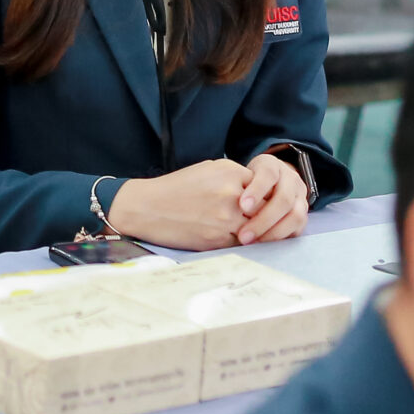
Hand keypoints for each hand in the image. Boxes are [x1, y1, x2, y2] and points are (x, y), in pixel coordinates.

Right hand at [104, 160, 252, 251]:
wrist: (147, 208)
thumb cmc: (177, 188)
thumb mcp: (209, 169)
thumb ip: (236, 177)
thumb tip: (260, 191)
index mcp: (230, 172)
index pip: (265, 186)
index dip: (266, 197)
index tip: (263, 202)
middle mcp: (231, 194)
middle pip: (266, 208)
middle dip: (265, 215)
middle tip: (264, 220)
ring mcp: (226, 218)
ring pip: (257, 229)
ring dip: (256, 232)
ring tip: (249, 231)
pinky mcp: (218, 239)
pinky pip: (242, 244)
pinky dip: (241, 243)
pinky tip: (233, 238)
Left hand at [234, 152, 312, 244]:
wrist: (265, 183)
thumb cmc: (243, 182)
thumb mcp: (237, 176)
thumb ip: (233, 186)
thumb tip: (221, 205)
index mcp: (272, 166)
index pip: (268, 175)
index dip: (256, 191)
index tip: (242, 206)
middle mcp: (290, 179)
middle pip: (283, 199)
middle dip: (263, 219)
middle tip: (243, 235)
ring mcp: (300, 197)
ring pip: (295, 216)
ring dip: (273, 232)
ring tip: (252, 242)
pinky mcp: (302, 214)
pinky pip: (297, 228)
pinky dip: (281, 237)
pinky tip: (263, 244)